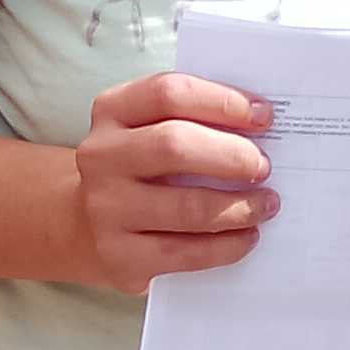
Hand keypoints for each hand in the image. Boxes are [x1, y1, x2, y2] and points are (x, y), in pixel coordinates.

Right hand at [72, 72, 277, 295]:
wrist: (83, 225)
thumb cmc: (139, 168)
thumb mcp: (149, 129)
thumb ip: (194, 120)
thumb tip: (259, 126)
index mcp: (112, 111)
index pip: (170, 94)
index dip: (223, 102)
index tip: (264, 116)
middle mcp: (101, 156)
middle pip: (174, 146)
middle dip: (232, 156)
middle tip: (263, 166)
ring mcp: (106, 208)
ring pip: (186, 207)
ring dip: (239, 207)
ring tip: (266, 204)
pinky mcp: (119, 256)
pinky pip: (186, 252)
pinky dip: (227, 245)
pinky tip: (246, 236)